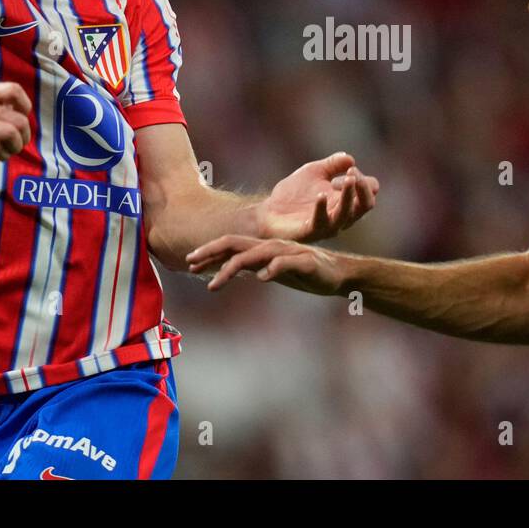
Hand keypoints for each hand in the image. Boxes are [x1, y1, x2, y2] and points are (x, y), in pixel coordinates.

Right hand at [0, 81, 32, 159]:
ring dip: (16, 146)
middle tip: (20, 142)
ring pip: (10, 134)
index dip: (25, 106)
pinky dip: (3, 154)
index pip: (14, 91)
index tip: (22, 117)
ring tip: (10, 150)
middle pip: (19, 120)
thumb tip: (17, 114)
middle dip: (25, 135)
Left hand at [187, 236, 345, 293]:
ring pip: (256, 255)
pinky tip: (261, 279)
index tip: (189, 263)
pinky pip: (285, 264)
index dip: (209, 252)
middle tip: (189, 262)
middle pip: (236, 244)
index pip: (231, 245)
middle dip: (211, 252)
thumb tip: (230, 271)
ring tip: (214, 283)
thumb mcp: (274, 271)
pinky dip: (272, 269)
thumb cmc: (305, 273)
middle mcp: (272, 246)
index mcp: (263, 249)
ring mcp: (288, 253)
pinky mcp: (305, 262)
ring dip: (232, 267)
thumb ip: (254, 268)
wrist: (340, 274)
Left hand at [258, 152, 378, 241]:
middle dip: (363, 188)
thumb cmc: (294, 194)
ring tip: (344, 180)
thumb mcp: (315, 172)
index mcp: (346, 201)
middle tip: (352, 174)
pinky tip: (320, 195)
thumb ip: (332, 164)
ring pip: (347, 214)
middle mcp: (341, 216)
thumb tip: (350, 159)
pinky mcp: (311, 232)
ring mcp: (327, 225)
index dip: (364, 179)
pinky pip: (321, 222)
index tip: (348, 169)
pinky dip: (322, 207)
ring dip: (348, 196)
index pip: (369, 193)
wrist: (268, 213)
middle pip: (366, 205)